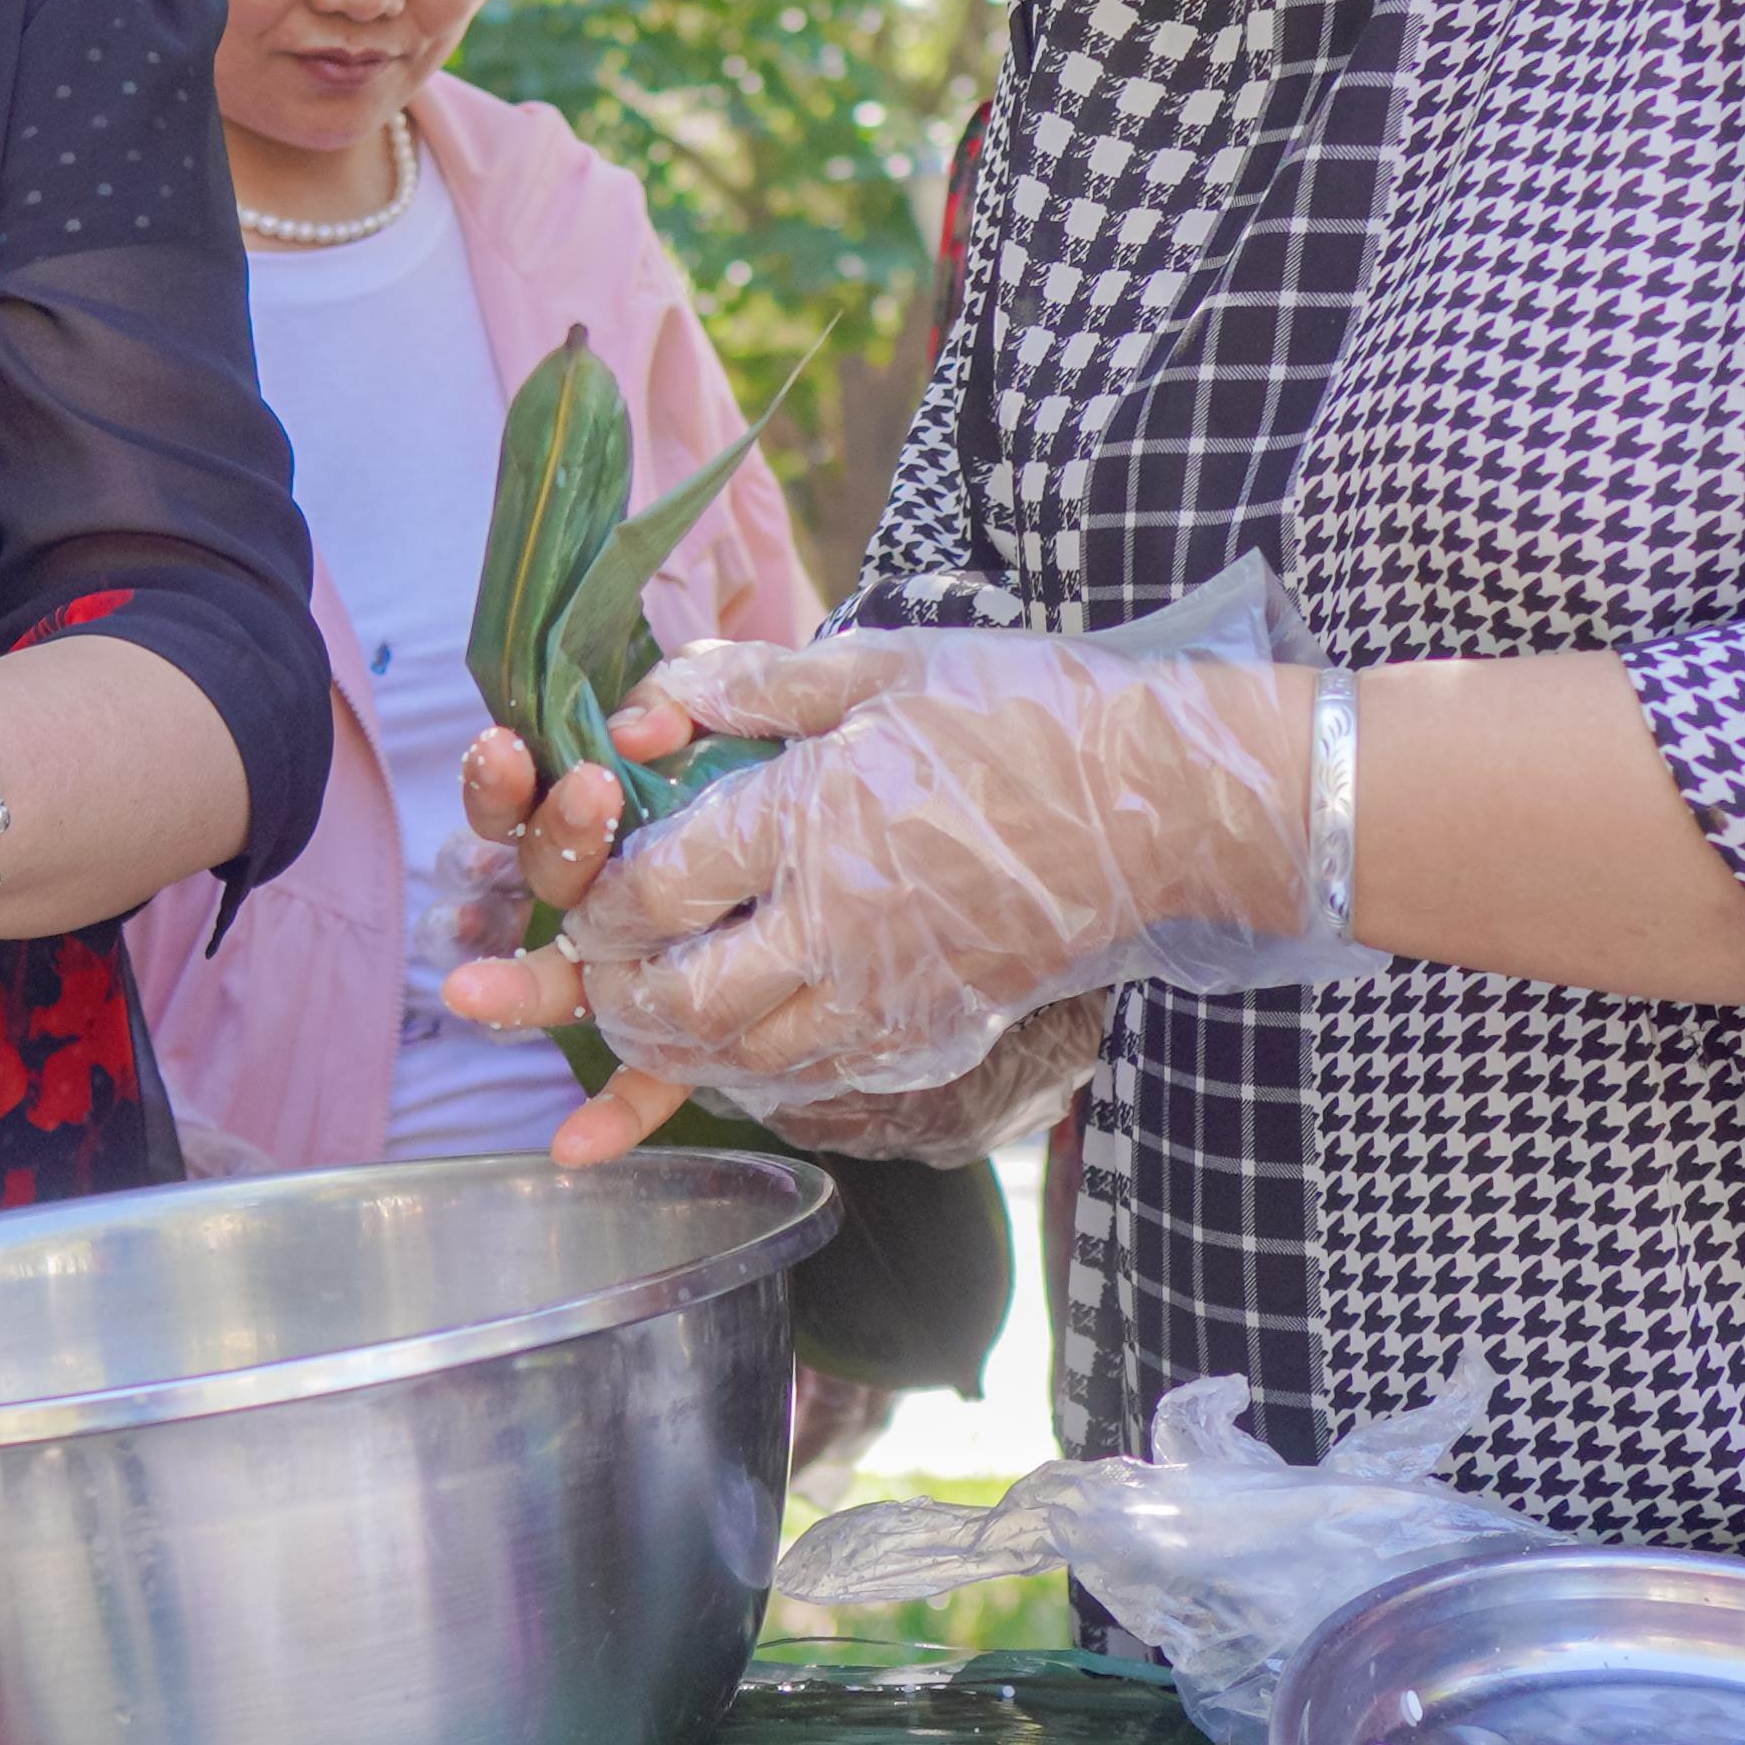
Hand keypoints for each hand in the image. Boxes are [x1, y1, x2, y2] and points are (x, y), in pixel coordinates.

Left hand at [446, 632, 1316, 1130]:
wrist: (1161, 806)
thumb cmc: (1020, 713)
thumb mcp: (882, 665)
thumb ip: (752, 684)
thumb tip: (642, 705)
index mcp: (810, 818)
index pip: (657, 886)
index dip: (597, 900)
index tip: (582, 892)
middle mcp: (836, 924)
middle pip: (681, 997)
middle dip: (612, 995)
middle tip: (586, 977)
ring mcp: (886, 992)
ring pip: (740, 1057)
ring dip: (670, 1050)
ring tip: (635, 1024)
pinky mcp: (930, 1030)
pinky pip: (812, 1079)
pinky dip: (750, 1075)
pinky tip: (731, 1053)